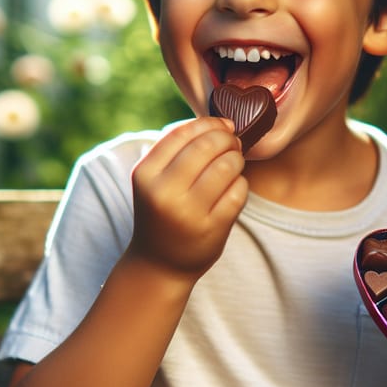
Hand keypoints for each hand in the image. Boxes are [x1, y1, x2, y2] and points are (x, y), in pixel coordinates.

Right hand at [127, 117, 247, 280]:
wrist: (158, 263)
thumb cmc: (163, 210)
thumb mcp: (156, 178)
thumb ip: (180, 149)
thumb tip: (224, 123)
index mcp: (145, 174)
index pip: (183, 133)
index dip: (210, 123)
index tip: (224, 125)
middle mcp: (164, 192)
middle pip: (208, 146)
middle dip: (228, 139)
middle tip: (233, 144)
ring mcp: (189, 213)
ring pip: (228, 166)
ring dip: (237, 160)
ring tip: (233, 165)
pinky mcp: (212, 229)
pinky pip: (239, 191)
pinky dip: (241, 184)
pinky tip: (232, 189)